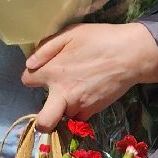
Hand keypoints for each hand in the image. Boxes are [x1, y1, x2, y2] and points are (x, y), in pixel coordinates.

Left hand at [22, 23, 157, 131]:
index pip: (26, 81)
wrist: (131, 54)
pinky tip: (87, 95)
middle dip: (41, 121)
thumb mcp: (71, 33)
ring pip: (62, 118)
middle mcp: (62, 94)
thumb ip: (46, 48)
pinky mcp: (93, 111)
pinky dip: (80, 110)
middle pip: (43, 123)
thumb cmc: (100, 39)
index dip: (32, 75)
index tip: (40, 72)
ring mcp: (79, 106)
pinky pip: (79, 118)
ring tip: (75, 93)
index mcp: (53, 72)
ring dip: (64, 109)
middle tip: (48, 107)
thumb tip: (29, 64)